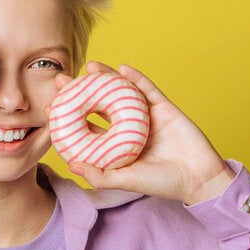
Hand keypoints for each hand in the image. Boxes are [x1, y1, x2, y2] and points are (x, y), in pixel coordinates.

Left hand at [60, 62, 233, 204]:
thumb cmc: (162, 183)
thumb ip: (99, 176)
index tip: (50, 105)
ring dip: (105, 78)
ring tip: (88, 67)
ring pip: (121, 93)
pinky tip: (122, 68)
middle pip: (99, 104)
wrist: (199, 178)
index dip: (69, 116)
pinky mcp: (164, 108)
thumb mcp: (125, 181)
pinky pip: (148, 89)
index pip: (87, 127)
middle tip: (60, 79)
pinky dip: (136, 78)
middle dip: (80, 91)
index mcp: (116, 145)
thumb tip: (71, 164)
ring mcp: (145, 116)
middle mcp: (127, 129)